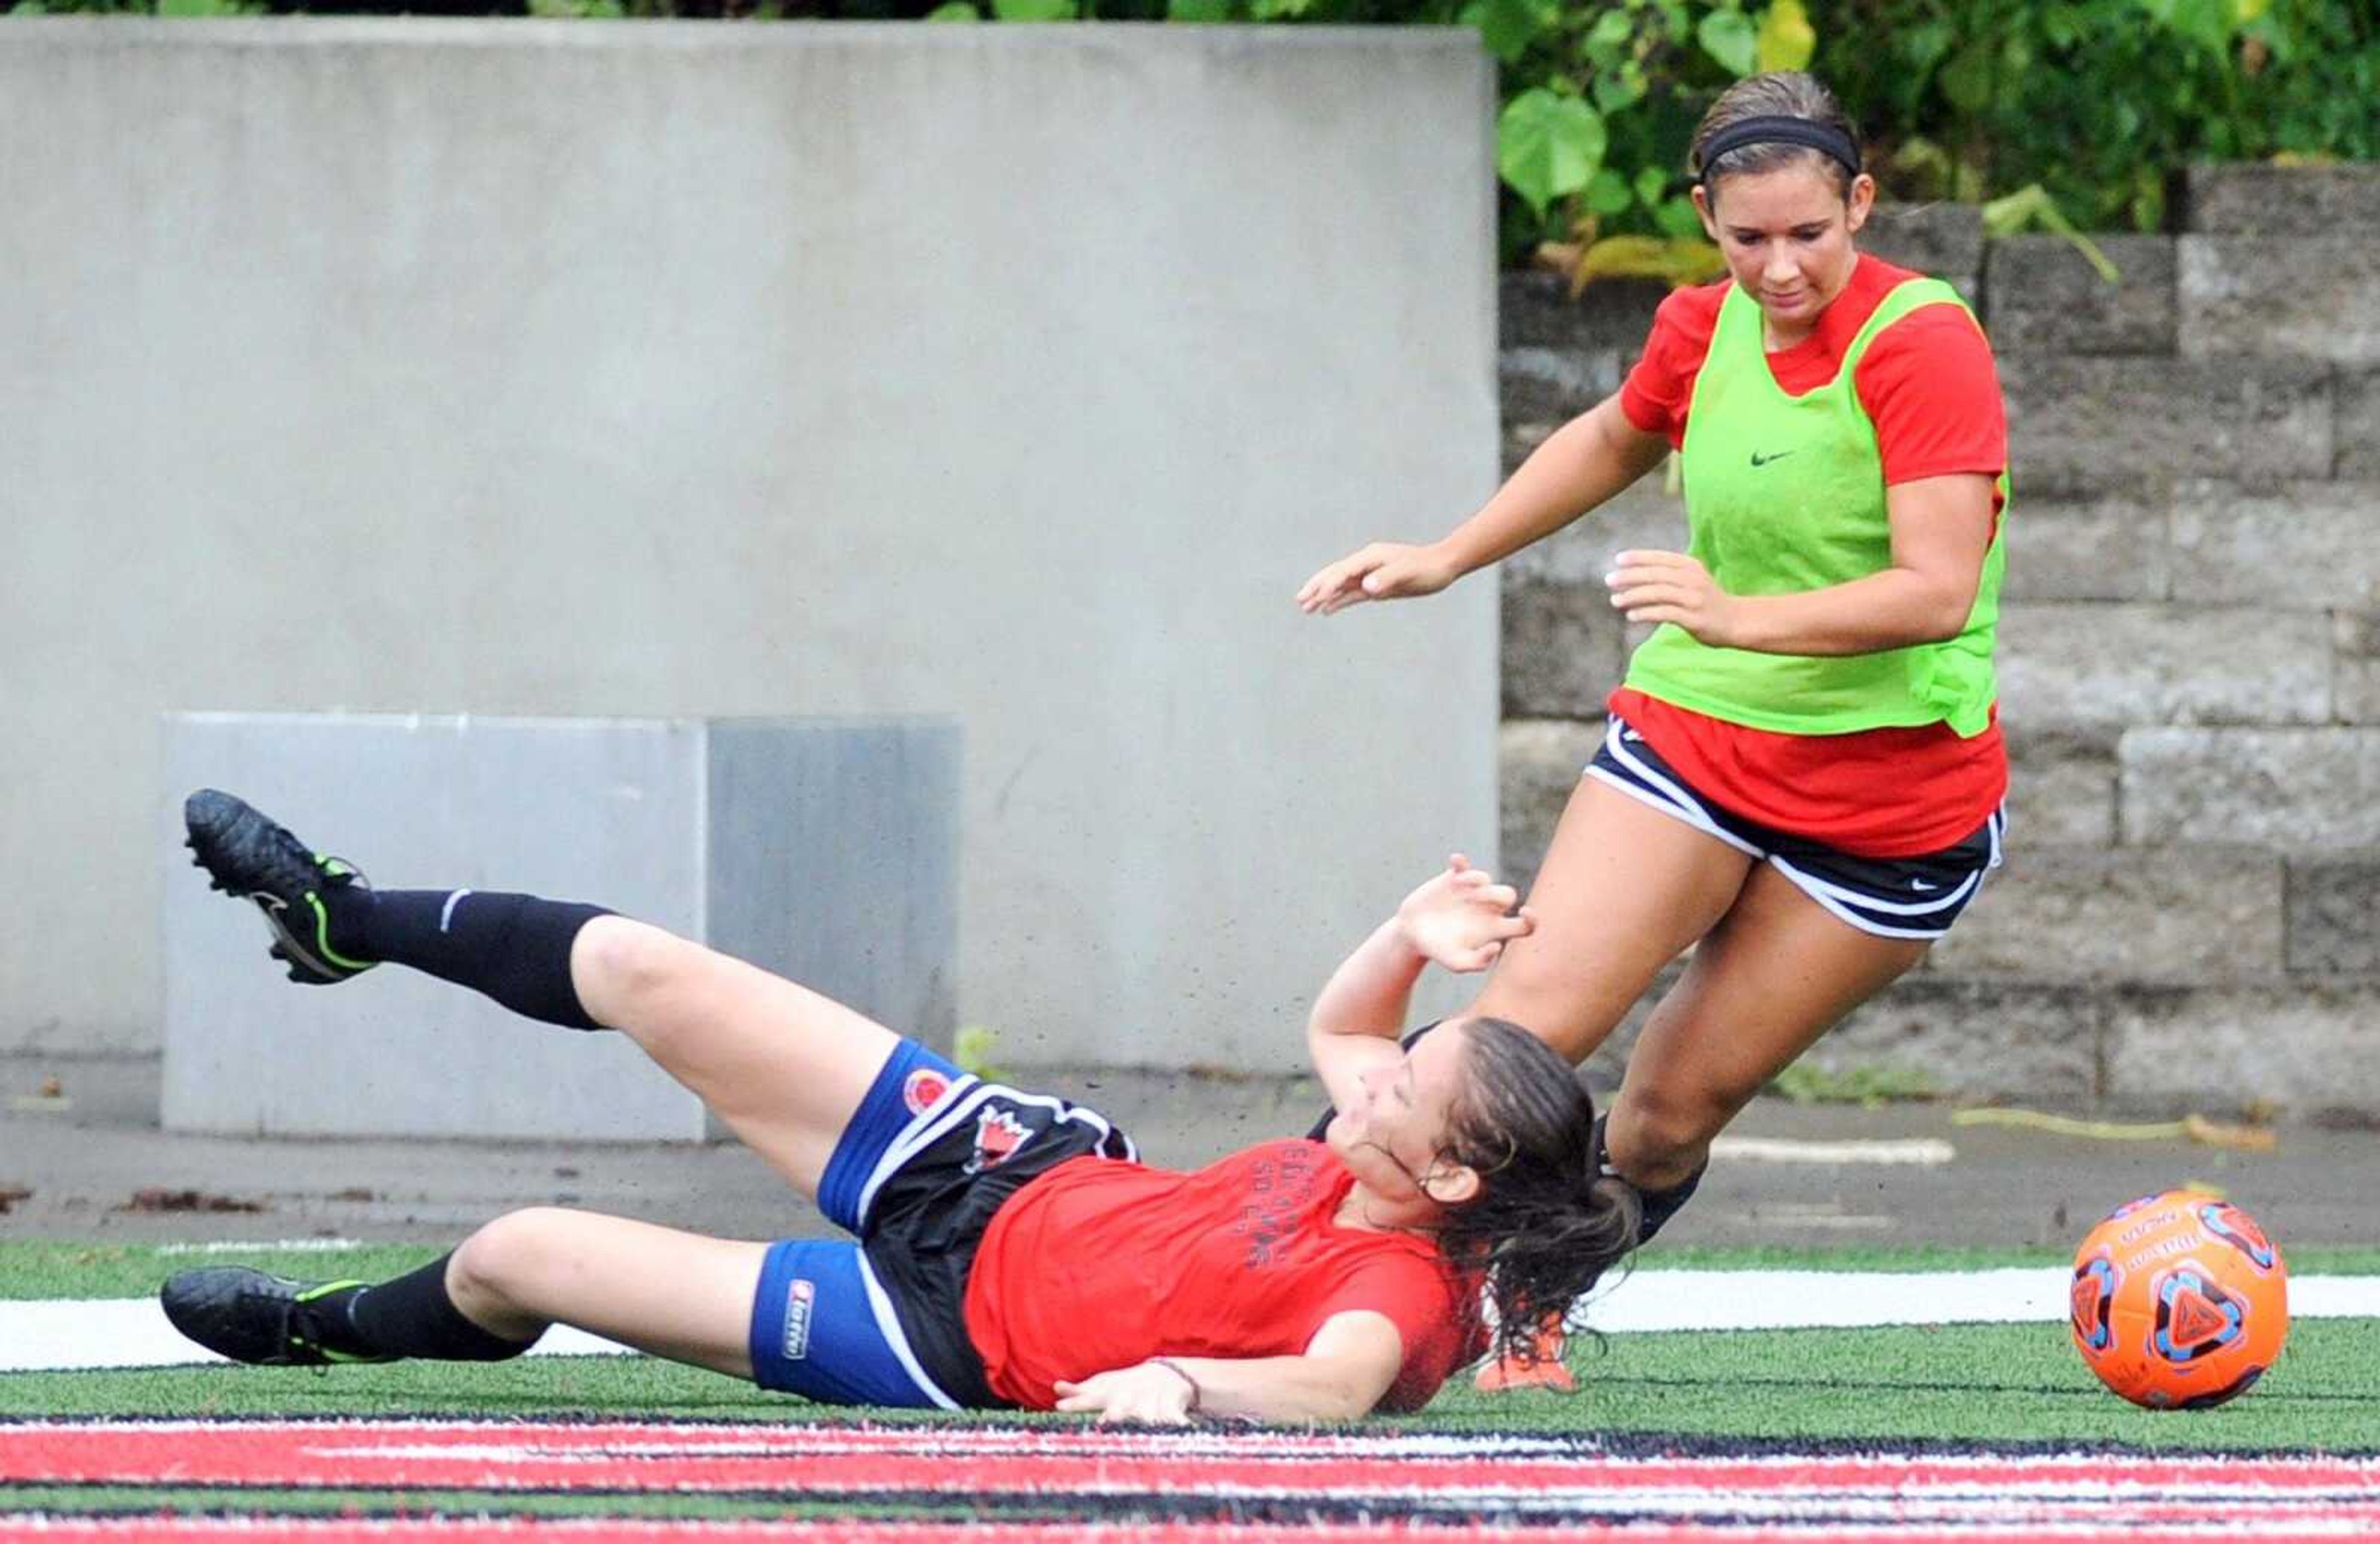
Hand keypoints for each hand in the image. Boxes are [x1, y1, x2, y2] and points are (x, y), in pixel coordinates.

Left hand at [1052, 1362, 1197, 1424]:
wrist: (1167, 1374)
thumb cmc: (1126, 1386)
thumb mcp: (1103, 1386)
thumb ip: (1080, 1392)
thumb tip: (1056, 1388)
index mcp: (1110, 1395)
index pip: (1089, 1399)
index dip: (1075, 1403)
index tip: (1060, 1407)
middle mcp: (1129, 1398)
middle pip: (1119, 1408)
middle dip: (1113, 1414)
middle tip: (1105, 1420)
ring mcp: (1150, 1402)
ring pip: (1148, 1414)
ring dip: (1145, 1420)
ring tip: (1144, 1425)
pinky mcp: (1171, 1408)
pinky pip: (1176, 1419)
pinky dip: (1179, 1425)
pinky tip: (1183, 1430)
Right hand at [1295, 542, 1459, 614]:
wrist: (1443, 566)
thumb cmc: (1427, 568)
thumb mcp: (1408, 573)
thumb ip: (1387, 579)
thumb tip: (1366, 587)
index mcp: (1370, 557)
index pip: (1343, 571)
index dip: (1329, 585)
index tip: (1318, 600)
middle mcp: (1366, 564)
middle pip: (1335, 575)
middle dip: (1316, 587)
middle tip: (1299, 600)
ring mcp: (1370, 575)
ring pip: (1340, 585)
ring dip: (1323, 595)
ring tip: (1305, 607)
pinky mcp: (1376, 586)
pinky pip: (1352, 594)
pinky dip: (1339, 601)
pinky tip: (1327, 610)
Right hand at [1395, 855, 1534, 973]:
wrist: (1412, 934)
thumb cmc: (1439, 950)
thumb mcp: (1457, 964)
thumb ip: (1478, 962)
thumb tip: (1497, 945)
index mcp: (1494, 929)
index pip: (1524, 924)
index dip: (1532, 919)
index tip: (1524, 912)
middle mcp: (1487, 908)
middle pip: (1508, 895)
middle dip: (1496, 896)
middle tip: (1477, 901)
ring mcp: (1471, 892)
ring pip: (1486, 878)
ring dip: (1476, 881)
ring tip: (1458, 889)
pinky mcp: (1453, 879)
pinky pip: (1462, 865)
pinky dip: (1461, 862)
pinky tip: (1456, 861)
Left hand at [1605, 550, 1742, 645]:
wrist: (1736, 621)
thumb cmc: (1706, 600)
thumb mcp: (1692, 579)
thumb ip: (1669, 575)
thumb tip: (1633, 574)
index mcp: (1691, 566)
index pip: (1660, 558)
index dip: (1638, 557)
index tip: (1618, 560)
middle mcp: (1692, 579)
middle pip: (1655, 574)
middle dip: (1629, 576)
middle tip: (1609, 580)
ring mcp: (1693, 599)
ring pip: (1657, 593)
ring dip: (1633, 596)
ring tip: (1615, 601)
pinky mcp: (1693, 618)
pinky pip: (1664, 613)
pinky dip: (1645, 613)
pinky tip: (1631, 616)